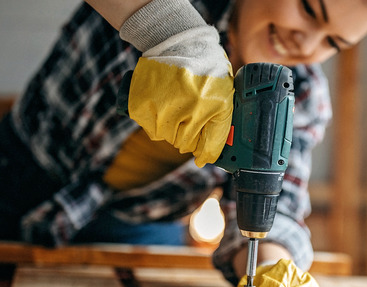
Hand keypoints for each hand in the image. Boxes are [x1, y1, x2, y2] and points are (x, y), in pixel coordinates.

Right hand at [118, 0, 233, 166]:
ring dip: (169, 125)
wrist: (181, 44)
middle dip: (187, 133)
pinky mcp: (141, 103)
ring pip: (164, 136)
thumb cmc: (207, 73)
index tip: (201, 148)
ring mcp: (162, 105)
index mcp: (210, 106)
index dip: (203, 150)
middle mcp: (186, 107)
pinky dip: (154, 119)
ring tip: (176, 103)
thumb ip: (218, 131)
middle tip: (188, 112)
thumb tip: (202, 161)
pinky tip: (161, 101)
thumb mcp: (224, 99)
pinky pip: (148, 126)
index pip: (205, 147)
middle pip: (183, 143)